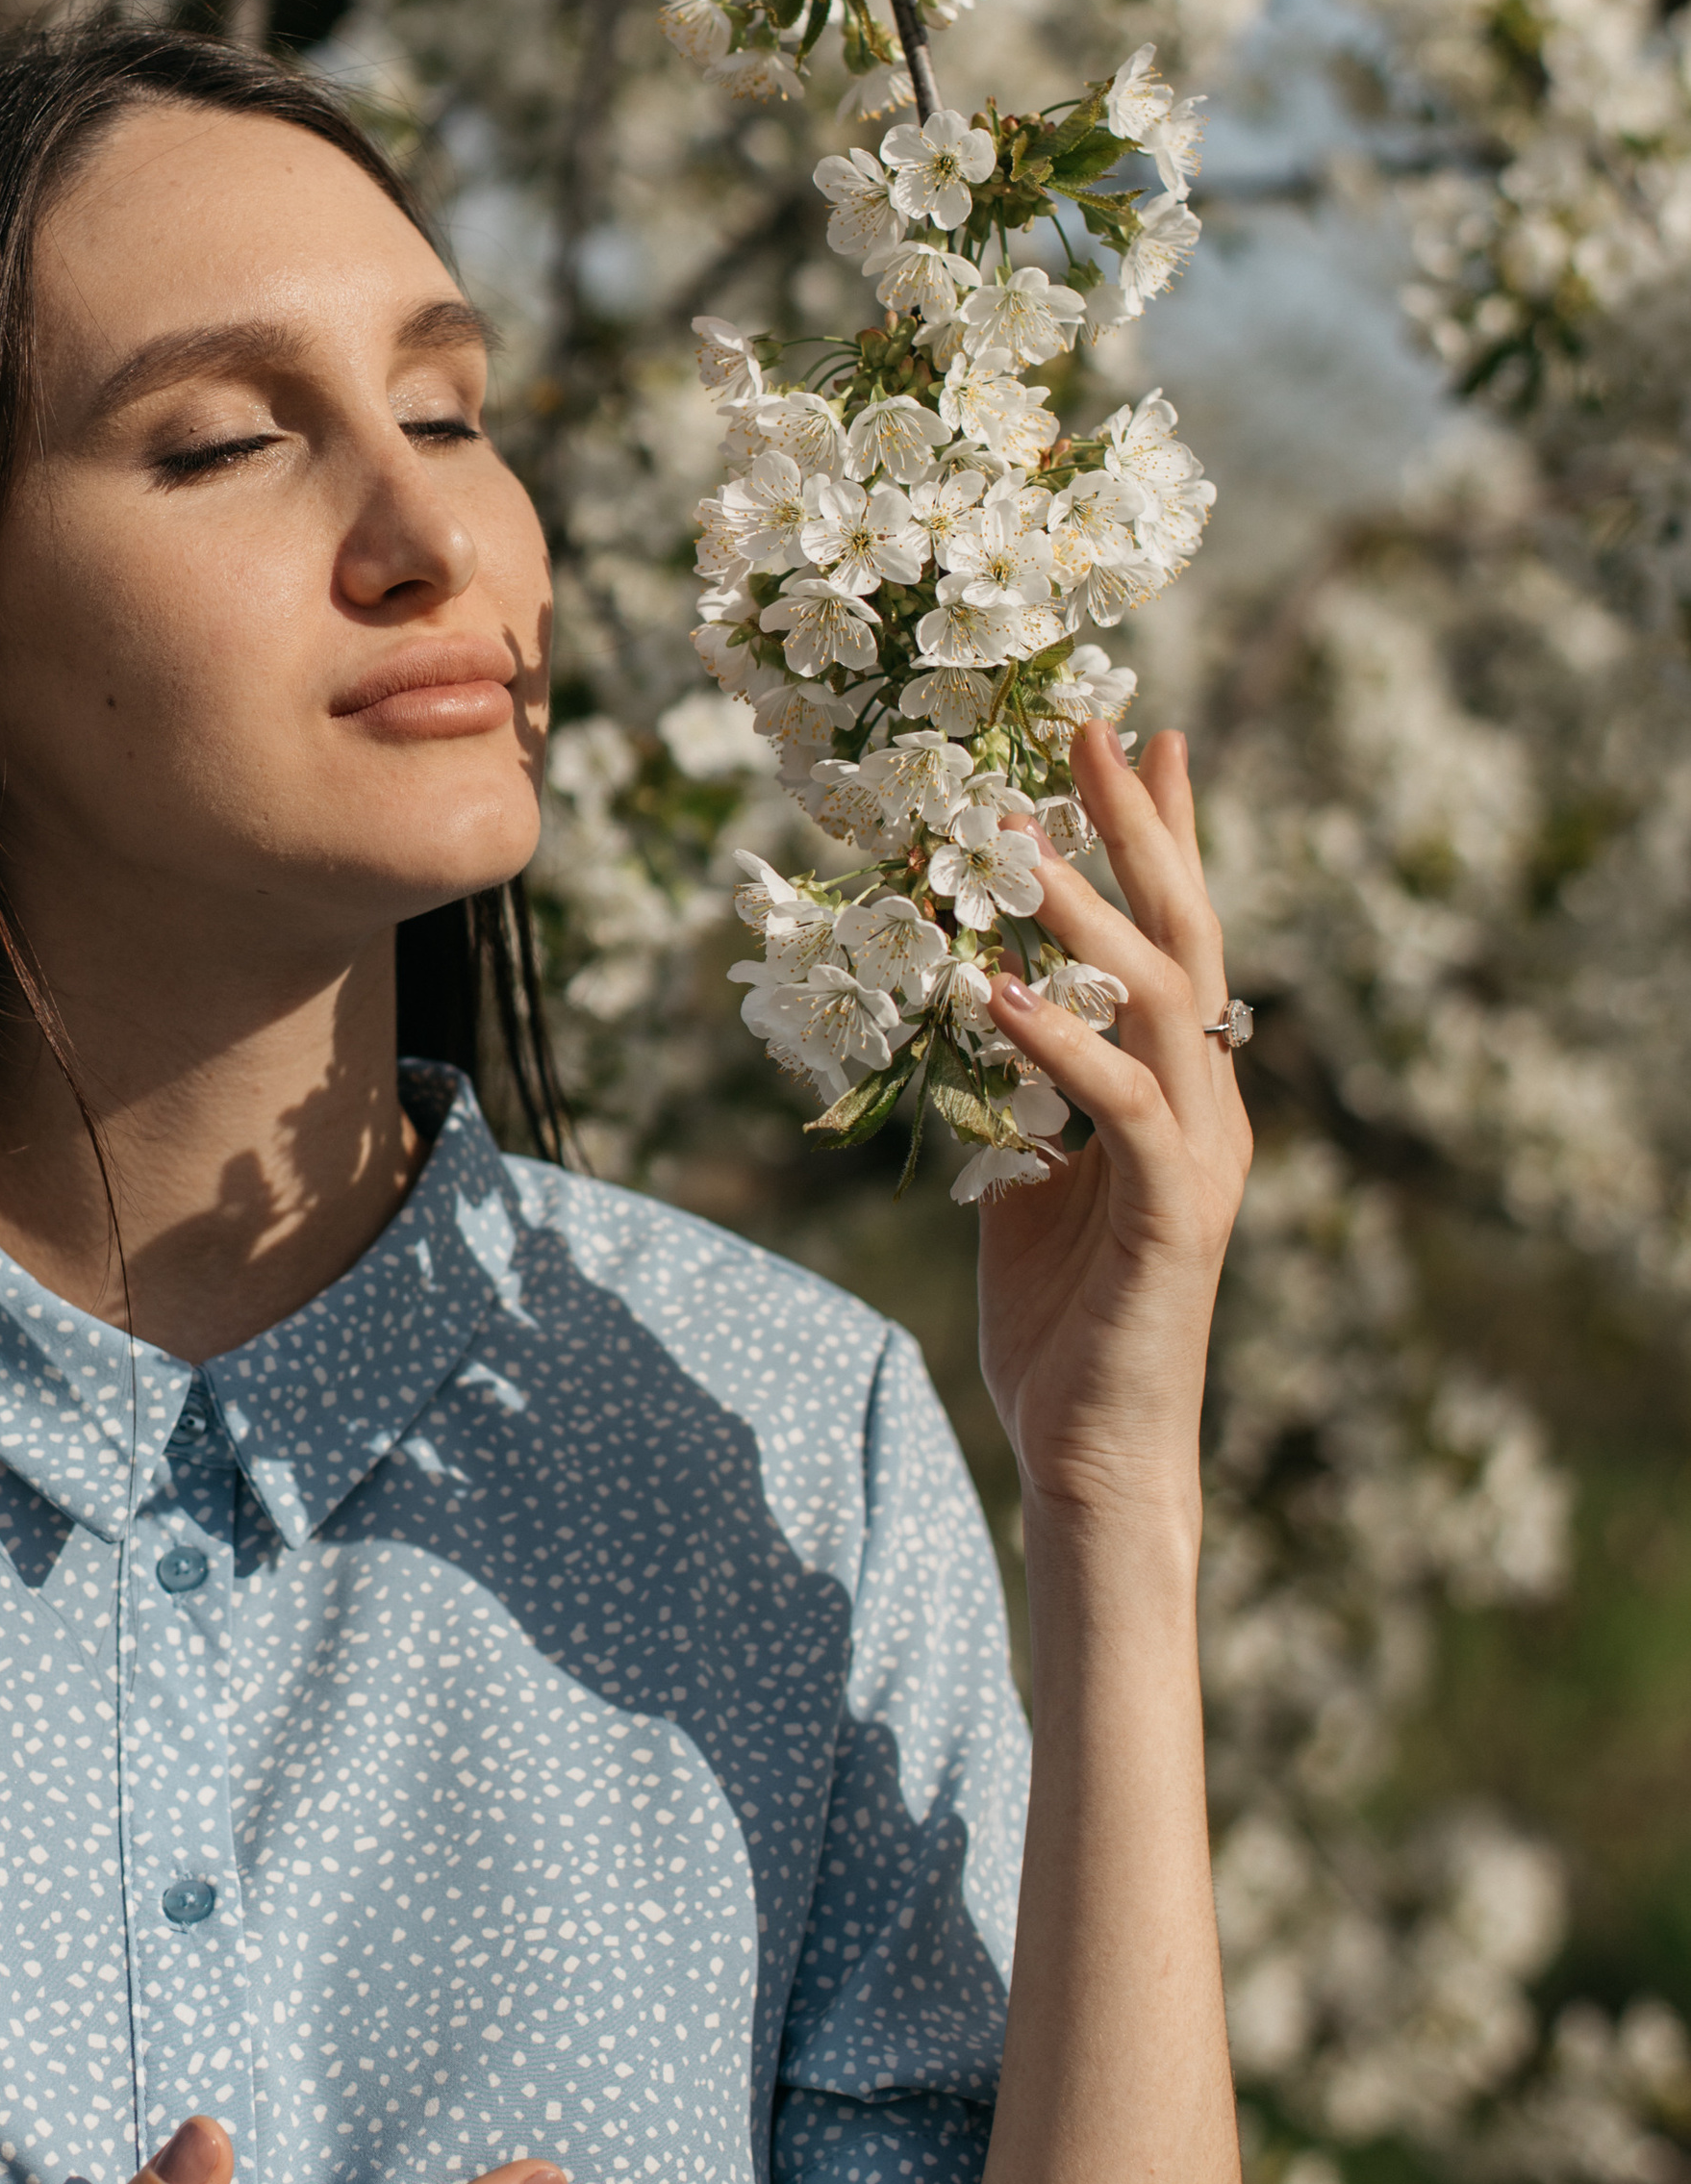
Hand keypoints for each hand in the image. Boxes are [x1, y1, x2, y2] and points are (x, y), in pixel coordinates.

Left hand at [973, 722, 1249, 1527]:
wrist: (1092, 1454)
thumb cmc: (1061, 1324)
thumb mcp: (1026, 1186)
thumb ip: (1017, 1102)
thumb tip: (973, 1025)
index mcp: (1179, 1090)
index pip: (1176, 935)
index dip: (1164, 836)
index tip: (1137, 738)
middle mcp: (1208, 1105)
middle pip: (1186, 936)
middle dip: (1141, 829)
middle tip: (1097, 730)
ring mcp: (1199, 1156)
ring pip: (1164, 1002)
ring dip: (1091, 916)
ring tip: (1022, 840)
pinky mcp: (1172, 1214)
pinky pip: (1123, 1107)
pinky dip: (1062, 1043)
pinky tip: (997, 994)